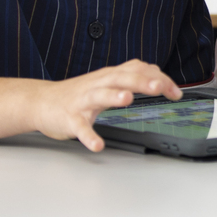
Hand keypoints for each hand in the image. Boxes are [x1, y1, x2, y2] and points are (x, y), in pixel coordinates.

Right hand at [31, 60, 182, 151]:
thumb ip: (130, 79)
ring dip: (113, 96)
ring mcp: (82, 101)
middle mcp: (97, 84)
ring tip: (127, 99)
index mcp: (109, 76)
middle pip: (120, 78)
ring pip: (99, 95)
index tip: (176, 92)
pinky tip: (97, 145)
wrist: (41, 102)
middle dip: (140, 81)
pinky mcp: (69, 118)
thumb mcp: (105, 82)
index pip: (137, 70)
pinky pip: (80, 128)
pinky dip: (88, 137)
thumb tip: (159, 78)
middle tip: (158, 88)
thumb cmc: (77, 94)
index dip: (158, 79)